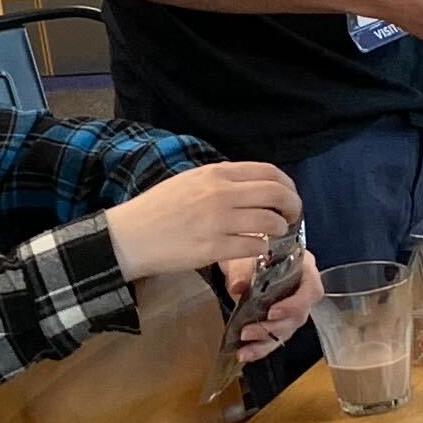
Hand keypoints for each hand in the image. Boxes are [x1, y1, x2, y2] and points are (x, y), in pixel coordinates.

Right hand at [108, 161, 304, 282]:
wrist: (130, 236)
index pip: (268, 172)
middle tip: (293, 218)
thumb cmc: (157, 209)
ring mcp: (218, 222)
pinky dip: (262, 249)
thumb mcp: (189, 181)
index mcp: (215, 173)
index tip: (290, 197)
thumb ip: (220, 180)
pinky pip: (253, 247)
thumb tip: (251, 186)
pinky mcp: (213, 249)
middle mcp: (221, 193)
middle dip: (293, 207)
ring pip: (270, 222)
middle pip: (276, 194)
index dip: (288, 186)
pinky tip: (257, 250)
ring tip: (275, 236)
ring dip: (280, 230)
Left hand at [215, 245, 321, 360]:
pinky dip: (260, 349)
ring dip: (265, 342)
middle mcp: (303, 291)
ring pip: (286, 331)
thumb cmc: (252, 250)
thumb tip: (236, 286)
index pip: (312, 290)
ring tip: (243, 350)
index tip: (272, 312)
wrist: (244, 256)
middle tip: (247, 332)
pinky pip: (275, 339)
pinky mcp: (279, 321)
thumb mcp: (244, 254)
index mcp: (304, 268)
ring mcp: (292, 308)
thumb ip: (241, 268)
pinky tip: (244, 355)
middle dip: (273, 328)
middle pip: (299, 316)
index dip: (295, 304)